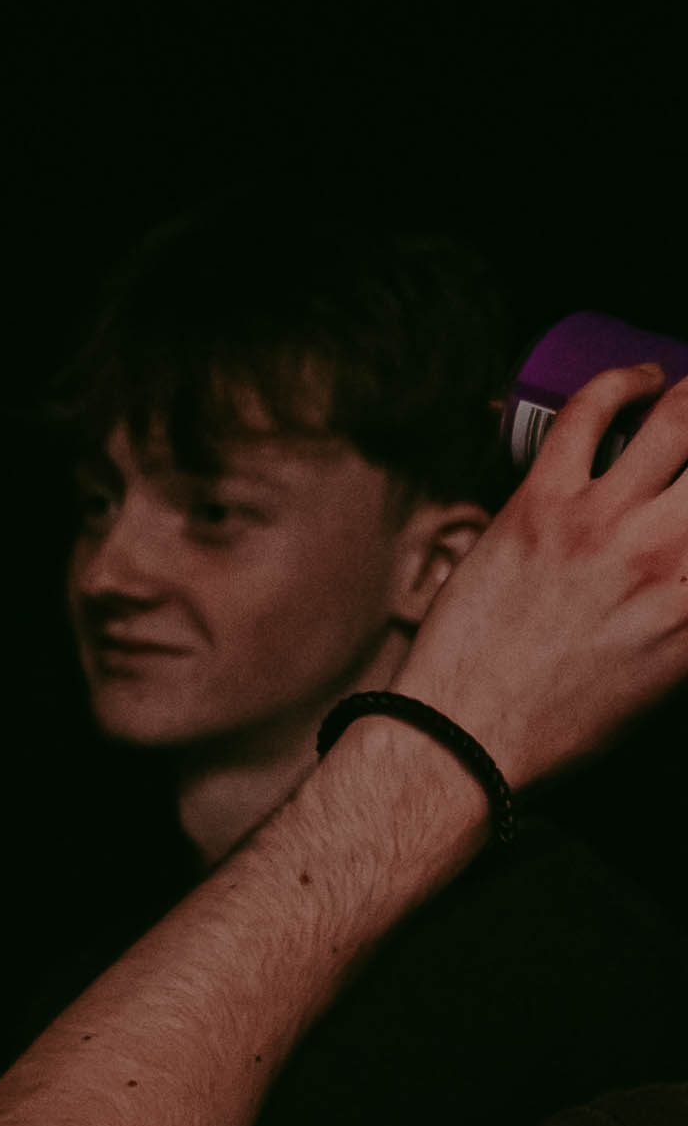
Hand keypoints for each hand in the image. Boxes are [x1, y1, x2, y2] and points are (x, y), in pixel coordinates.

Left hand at [398, 361, 687, 787]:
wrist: (461, 743)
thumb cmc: (559, 728)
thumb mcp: (667, 680)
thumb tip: (686, 582)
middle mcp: (670, 553)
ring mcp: (603, 521)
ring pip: (684, 413)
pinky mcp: (539, 504)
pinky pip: (588, 411)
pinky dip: (622, 381)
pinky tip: (639, 382)